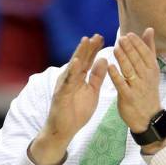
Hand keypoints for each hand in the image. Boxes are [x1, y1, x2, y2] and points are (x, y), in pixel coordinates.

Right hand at [30, 34, 107, 164]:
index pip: (87, 60)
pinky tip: (76, 62)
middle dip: (88, 47)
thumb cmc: (77, 111)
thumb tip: (104, 59)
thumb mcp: (92, 91)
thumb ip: (97, 76)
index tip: (102, 37)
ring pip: (73, 66)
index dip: (94, 49)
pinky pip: (67, 81)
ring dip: (79, 53)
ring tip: (86, 41)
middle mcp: (71, 77)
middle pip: (81, 59)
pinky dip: (72, 71)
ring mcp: (65, 84)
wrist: (64, 129)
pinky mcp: (61, 93)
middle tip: (97, 35)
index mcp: (79, 77)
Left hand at [108, 28, 161, 132]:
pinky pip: (121, 84)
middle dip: (129, 48)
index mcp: (152, 69)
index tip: (129, 35)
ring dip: (123, 59)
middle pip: (137, 60)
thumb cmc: (148, 90)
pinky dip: (116, 75)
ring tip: (115, 48)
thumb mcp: (152, 70)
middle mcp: (146, 77)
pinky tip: (110, 66)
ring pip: (129, 70)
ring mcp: (137, 87)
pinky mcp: (128, 97)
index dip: (137, 43)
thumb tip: (149, 29)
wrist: (148, 117)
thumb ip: (149, 49)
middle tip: (120, 39)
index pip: (145, 53)